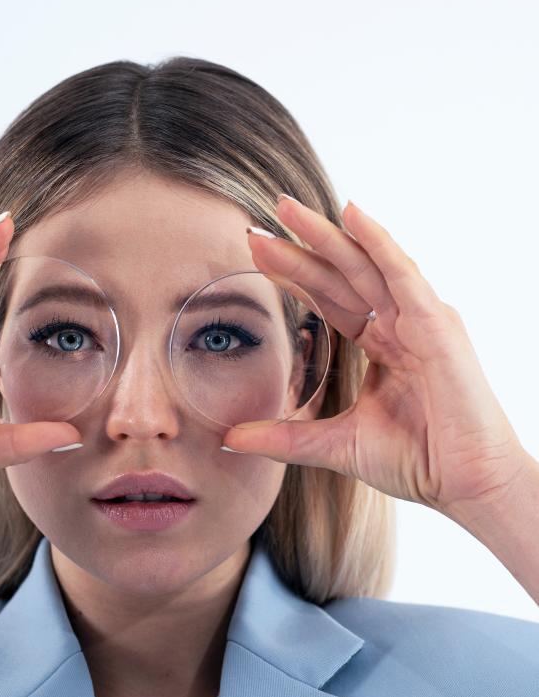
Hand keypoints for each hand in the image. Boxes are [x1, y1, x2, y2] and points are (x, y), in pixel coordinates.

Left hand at [221, 196, 530, 517]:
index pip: (329, 298)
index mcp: (381, 345)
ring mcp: (420, 320)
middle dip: (300, 247)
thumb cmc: (417, 462)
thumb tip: (229, 437)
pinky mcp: (437, 325)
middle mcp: (400, 324)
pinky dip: (378, 243)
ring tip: (286, 208)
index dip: (293, 276)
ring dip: (326, 234)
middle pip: (341, 275)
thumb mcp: (334, 445)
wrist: (467, 487)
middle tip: (259, 222)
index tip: (256, 255)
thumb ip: (283, 438)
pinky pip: (403, 274)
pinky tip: (350, 214)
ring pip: (366, 265)